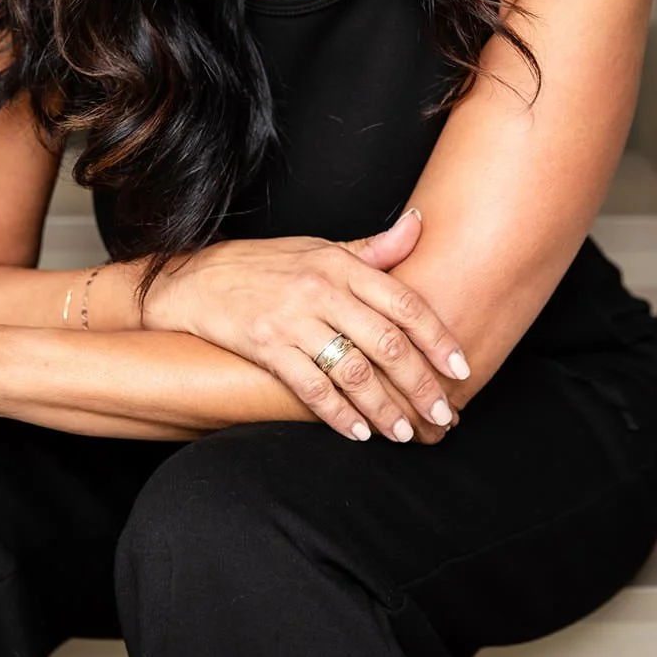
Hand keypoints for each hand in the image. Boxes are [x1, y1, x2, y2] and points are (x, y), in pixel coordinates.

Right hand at [142, 212, 469, 444]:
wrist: (195, 279)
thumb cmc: (265, 264)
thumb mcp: (320, 247)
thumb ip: (374, 248)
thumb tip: (420, 225)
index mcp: (341, 264)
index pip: (404, 302)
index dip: (438, 339)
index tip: (461, 369)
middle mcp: (321, 289)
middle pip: (386, 342)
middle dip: (420, 384)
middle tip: (442, 414)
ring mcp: (292, 318)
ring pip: (353, 370)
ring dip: (384, 407)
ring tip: (404, 432)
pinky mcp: (266, 345)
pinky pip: (311, 387)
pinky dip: (339, 414)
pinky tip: (358, 432)